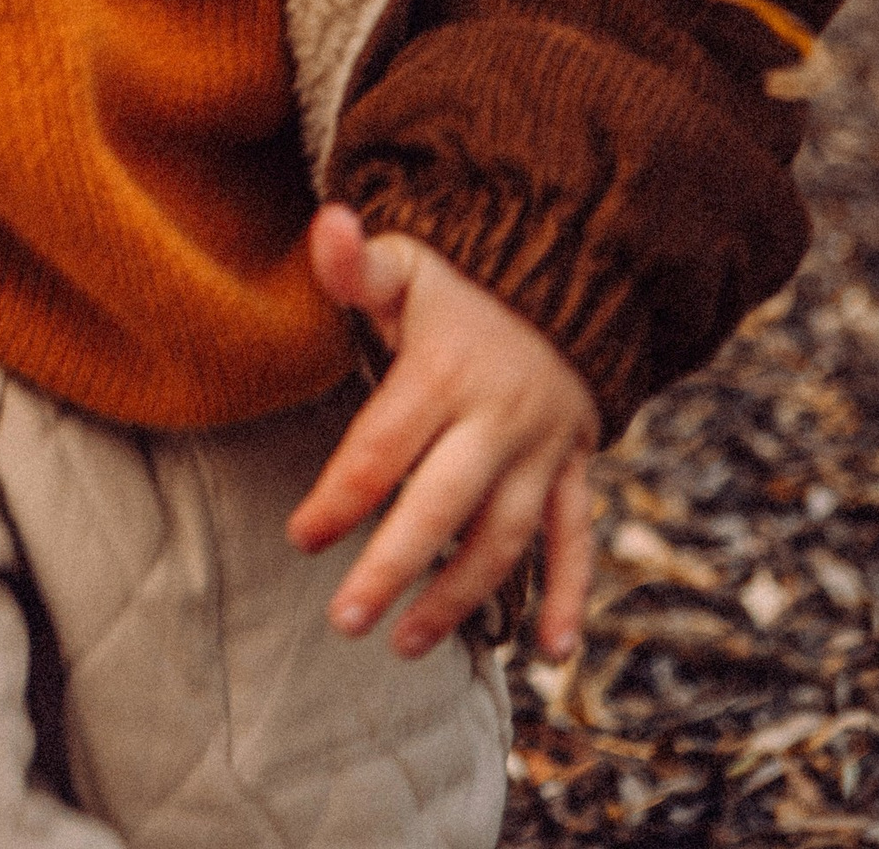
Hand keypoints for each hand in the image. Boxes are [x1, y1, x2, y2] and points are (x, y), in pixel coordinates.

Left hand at [290, 202, 597, 660]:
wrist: (565, 275)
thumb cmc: (460, 285)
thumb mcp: (407, 264)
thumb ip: (357, 263)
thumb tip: (328, 223)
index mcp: (446, 371)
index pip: (384, 446)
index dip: (341, 496)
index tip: (301, 538)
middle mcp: (500, 418)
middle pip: (443, 505)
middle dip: (393, 567)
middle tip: (344, 620)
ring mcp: (543, 449)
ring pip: (505, 538)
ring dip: (461, 596)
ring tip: (406, 643)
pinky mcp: (576, 470)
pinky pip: (577, 541)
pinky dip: (570, 598)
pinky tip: (550, 655)